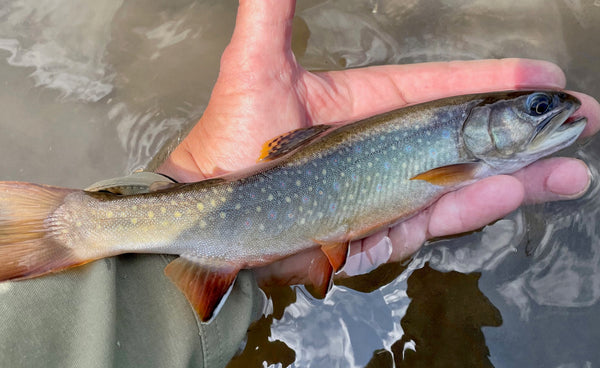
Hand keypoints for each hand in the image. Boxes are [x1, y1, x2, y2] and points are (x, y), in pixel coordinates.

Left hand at [158, 0, 599, 285]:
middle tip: (580, 122)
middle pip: (464, 140)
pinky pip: (431, 220)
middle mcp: (382, 150)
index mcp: (366, 109)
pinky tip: (511, 193)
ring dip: (519, 177)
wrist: (214, 212)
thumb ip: (274, 12)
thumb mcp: (252, 66)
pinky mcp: (376, 232)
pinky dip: (472, 208)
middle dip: (524, 135)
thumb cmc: (229, 141)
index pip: (437, 90)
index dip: (487, 83)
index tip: (536, 75)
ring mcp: (382, 192)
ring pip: (461, 184)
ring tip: (570, 170)